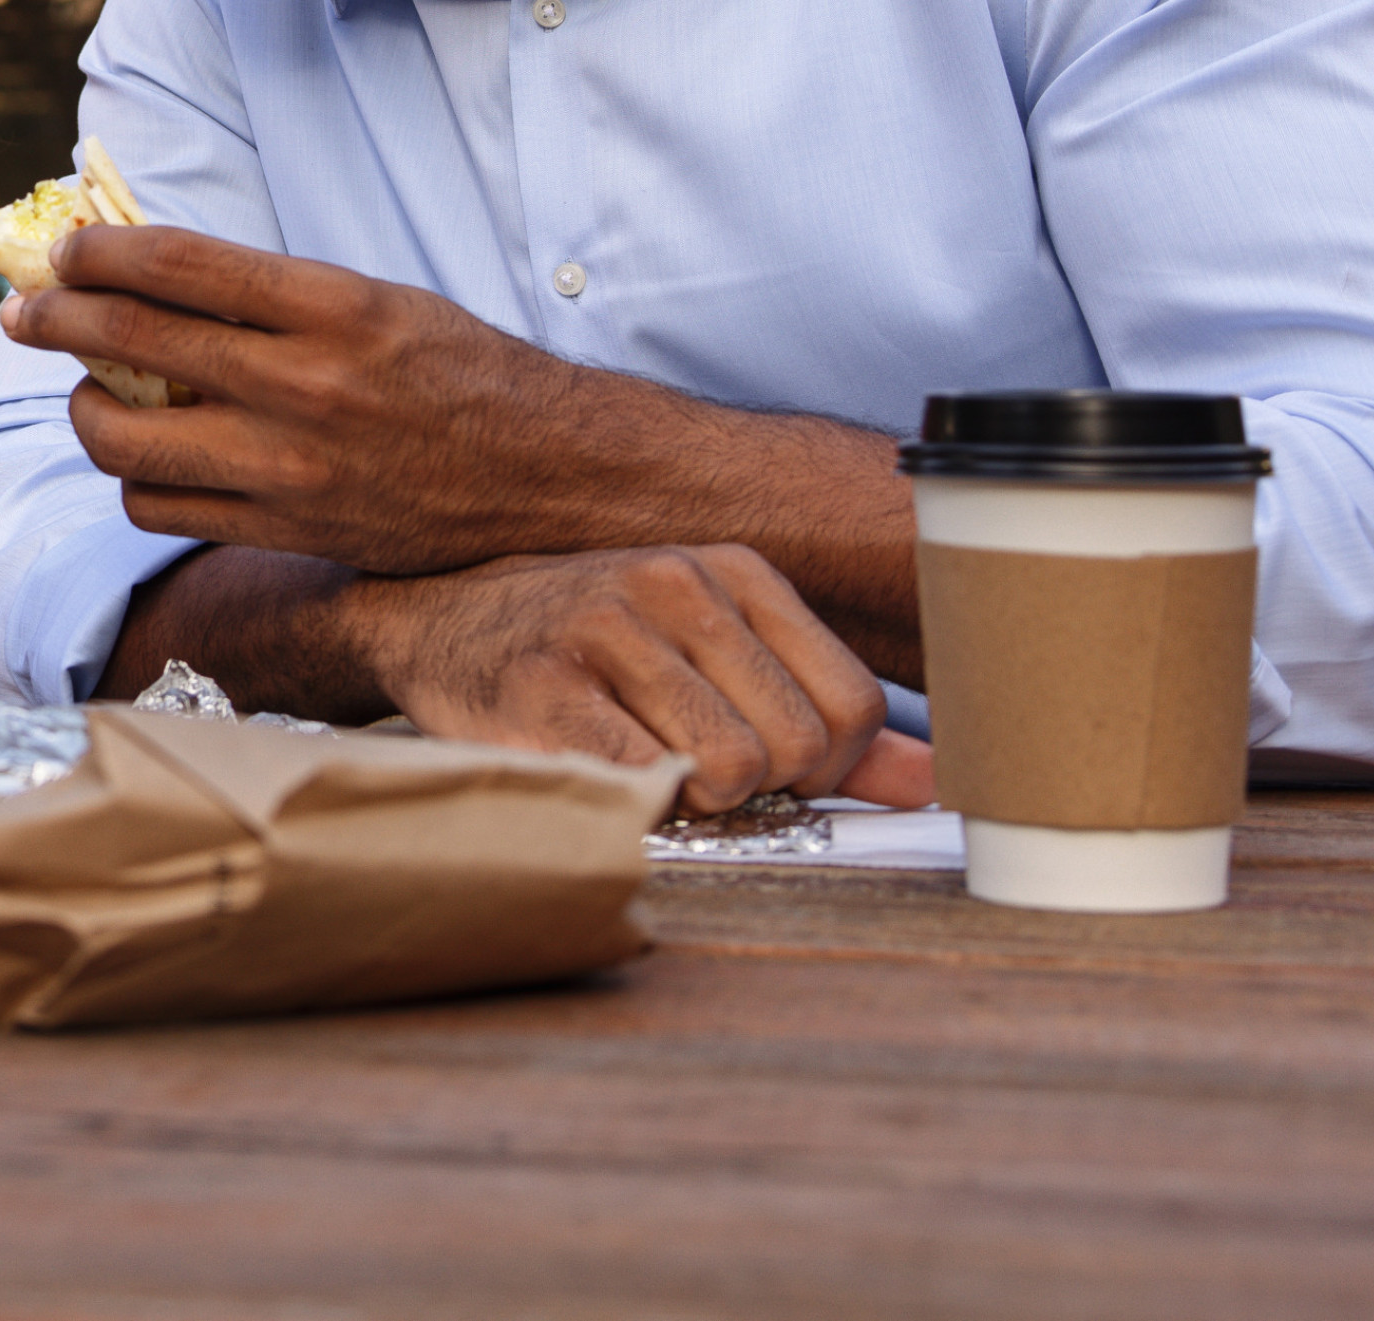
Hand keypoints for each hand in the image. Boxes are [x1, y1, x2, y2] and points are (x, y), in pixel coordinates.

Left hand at [9, 223, 607, 572]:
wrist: (545, 477)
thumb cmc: (457, 372)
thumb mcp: (377, 299)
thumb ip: (270, 291)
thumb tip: (149, 270)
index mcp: (332, 306)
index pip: (175, 264)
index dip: (98, 253)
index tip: (66, 252)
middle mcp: (304, 385)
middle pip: (130, 342)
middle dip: (57, 319)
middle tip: (28, 314)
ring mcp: (289, 468)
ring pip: (125, 443)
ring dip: (86, 410)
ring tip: (89, 394)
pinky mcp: (285, 531)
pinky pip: (161, 509)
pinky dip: (135, 481)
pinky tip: (149, 457)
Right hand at [371, 546, 933, 813]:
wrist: (439, 620)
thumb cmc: (592, 648)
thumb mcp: (716, 651)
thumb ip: (823, 710)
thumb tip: (934, 780)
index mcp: (736, 570)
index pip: (854, 703)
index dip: (828, 767)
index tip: (775, 769)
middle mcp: (677, 582)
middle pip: (798, 744)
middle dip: (762, 788)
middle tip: (702, 772)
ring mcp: (607, 628)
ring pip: (731, 769)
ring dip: (698, 800)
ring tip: (653, 768)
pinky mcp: (547, 687)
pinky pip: (645, 781)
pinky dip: (642, 803)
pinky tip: (609, 774)